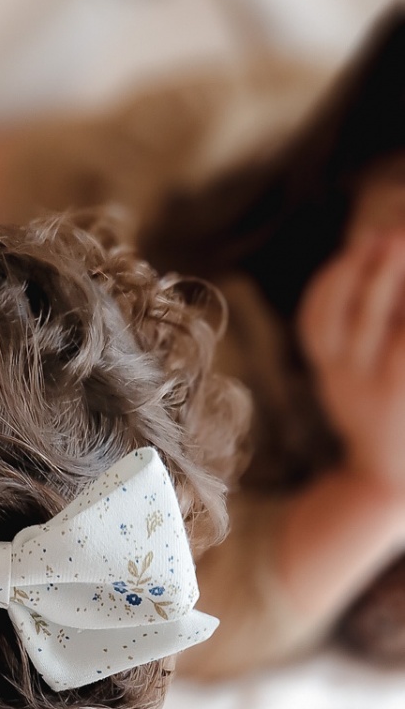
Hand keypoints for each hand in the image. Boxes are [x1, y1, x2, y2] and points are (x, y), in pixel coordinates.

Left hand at [297, 230, 404, 497]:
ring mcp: (336, 379)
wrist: (380, 474)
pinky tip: (346, 261)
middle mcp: (362, 386)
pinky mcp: (322, 373)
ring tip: (371, 238)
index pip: (404, 339)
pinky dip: (325, 290)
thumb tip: (402, 289)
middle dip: (382, 273)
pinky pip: (313, 326)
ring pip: (332, 320)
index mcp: (398, 393)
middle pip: (366, 320)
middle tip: (398, 234)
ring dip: (349, 273)